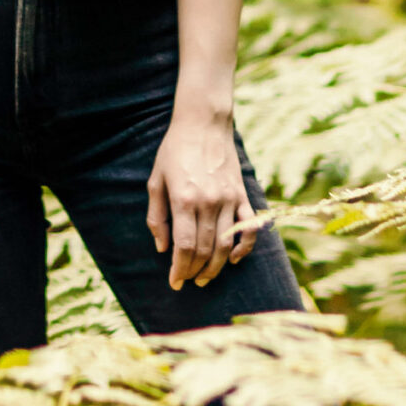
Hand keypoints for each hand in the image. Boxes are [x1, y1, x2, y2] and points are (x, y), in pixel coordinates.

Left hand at [147, 112, 261, 290]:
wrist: (203, 122)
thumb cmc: (174, 150)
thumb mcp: (155, 180)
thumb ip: (158, 217)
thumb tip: (162, 249)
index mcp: (184, 199)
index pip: (184, 247)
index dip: (179, 270)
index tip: (175, 283)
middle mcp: (208, 202)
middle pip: (204, 250)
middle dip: (195, 271)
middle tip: (188, 281)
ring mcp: (228, 198)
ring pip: (226, 244)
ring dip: (215, 267)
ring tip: (205, 278)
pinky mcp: (241, 194)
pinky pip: (249, 227)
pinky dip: (245, 248)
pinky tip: (234, 260)